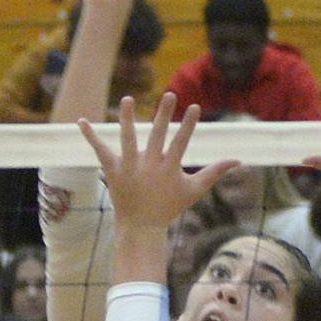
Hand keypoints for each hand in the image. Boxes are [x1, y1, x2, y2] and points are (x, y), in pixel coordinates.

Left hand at [79, 93, 237, 233]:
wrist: (141, 226)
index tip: (194, 106)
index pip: (181, 141)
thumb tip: (239, 160)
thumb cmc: (170, 206)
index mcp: (169, 168)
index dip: (188, 124)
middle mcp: (149, 165)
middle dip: (163, 115)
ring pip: (127, 139)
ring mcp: (129, 167)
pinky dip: (90, 137)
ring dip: (125, 119)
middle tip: (169, 95)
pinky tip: (81, 121)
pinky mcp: (112, 171)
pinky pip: (100, 151)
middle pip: (156, 135)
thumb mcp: (195, 189)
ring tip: (126, 99)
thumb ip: (215, 172)